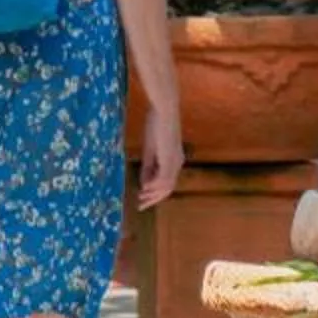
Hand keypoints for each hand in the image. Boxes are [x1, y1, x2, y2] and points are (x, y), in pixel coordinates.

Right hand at [137, 94, 183, 208]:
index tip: (141, 198)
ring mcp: (175, 162)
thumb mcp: (150, 149)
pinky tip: (144, 188)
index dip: (154, 193)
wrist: (164, 111)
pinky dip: (154, 185)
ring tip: (141, 199)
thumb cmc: (156, 125)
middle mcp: (177, 163)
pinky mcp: (170, 159)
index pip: (166, 183)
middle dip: (153, 199)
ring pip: (166, 186)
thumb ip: (148, 167)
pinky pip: (164, 178)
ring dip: (153, 194)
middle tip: (140, 206)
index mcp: (174, 160)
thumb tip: (144, 184)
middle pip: (167, 189)